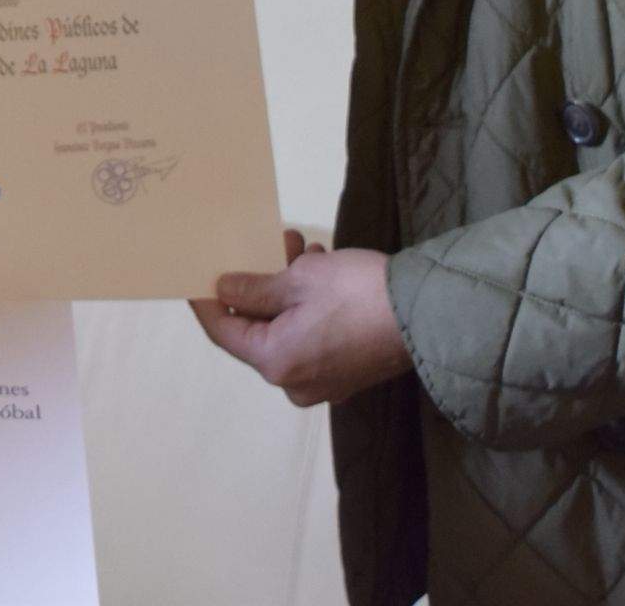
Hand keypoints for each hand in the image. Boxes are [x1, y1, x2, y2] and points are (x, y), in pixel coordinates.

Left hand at [191, 228, 410, 407]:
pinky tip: (322, 267)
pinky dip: (309, 305)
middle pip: (258, 329)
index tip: (195, 276)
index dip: (207, 302)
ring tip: (303, 247)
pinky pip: (312, 336)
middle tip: (271, 243)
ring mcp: (324, 380)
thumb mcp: (299, 280)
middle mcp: (295, 382)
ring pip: (287, 327)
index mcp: (276, 363)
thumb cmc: (357, 294)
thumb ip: (254, 288)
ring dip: (289, 286)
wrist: (428, 313)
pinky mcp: (347, 370)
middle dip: (262, 281)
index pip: (224, 333)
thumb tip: (223, 290)